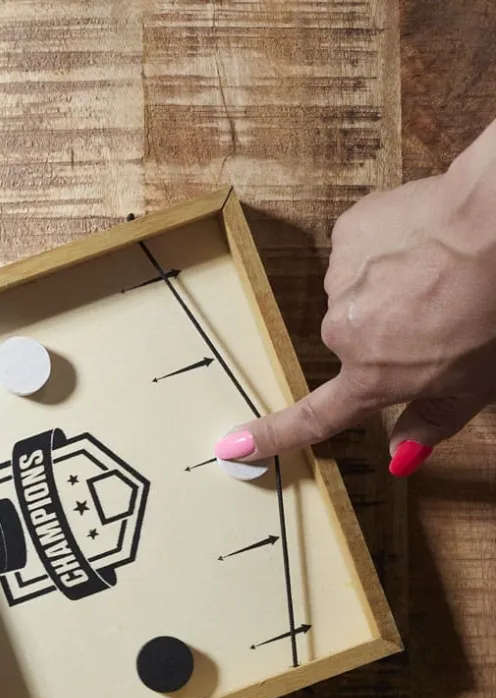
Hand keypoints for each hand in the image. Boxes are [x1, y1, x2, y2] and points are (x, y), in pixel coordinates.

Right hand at [214, 158, 495, 475]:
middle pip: (352, 339)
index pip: (311, 418)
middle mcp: (344, 333)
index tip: (232, 445)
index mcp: (373, 376)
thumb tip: (399, 458)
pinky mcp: (349, 235)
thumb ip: (432, 421)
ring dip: (390, 283)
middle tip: (440, 311)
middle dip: (388, 328)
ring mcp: (341, 281)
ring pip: (358, 290)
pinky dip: (389, 244)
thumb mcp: (478, 383)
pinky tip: (425, 238)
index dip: (270, 436)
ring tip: (440, 268)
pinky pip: (362, 248)